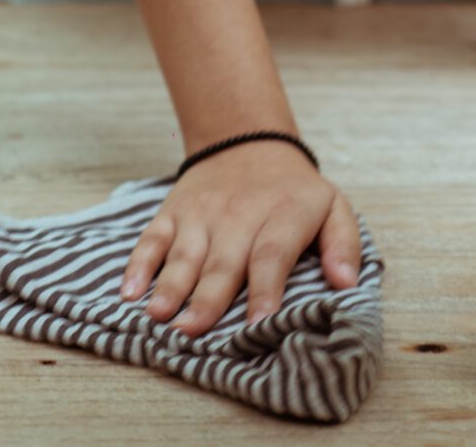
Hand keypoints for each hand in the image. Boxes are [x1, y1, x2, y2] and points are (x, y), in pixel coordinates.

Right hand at [118, 141, 361, 336]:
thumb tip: (346, 284)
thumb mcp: (334, 207)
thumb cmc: (294, 192)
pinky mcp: (173, 212)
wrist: (248, 143)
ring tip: (160, 317)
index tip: (259, 323)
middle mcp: (239, 215)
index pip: (272, 254)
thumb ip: (344, 244)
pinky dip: (138, 264)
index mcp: (284, 215)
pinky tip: (129, 291)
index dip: (265, 289)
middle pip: (223, 261)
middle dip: (208, 299)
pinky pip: (152, 238)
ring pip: (184, 253)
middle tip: (194, 332)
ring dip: (170, 286)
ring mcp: (201, 214)